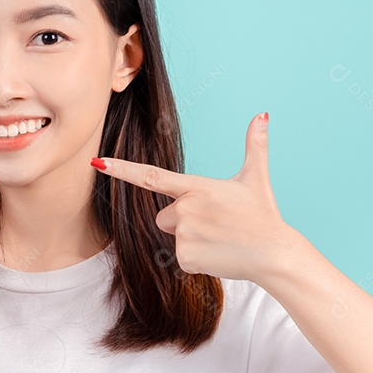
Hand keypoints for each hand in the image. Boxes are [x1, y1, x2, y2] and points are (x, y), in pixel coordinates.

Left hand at [91, 112, 290, 282]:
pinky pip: (180, 256)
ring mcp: (184, 235)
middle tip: (214, 223)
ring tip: (218, 238)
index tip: (98, 162)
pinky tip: (217, 253)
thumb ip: (254, 145)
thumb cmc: (263, 215)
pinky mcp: (186, 258)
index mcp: (196, 187)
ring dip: (189, 238)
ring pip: (172, 236)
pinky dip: (196, 257)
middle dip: (182, 220)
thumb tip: (262, 115)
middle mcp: (186, 209)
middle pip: (164, 215)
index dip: (122, 169)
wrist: (274, 254)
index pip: (151, 176)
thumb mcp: (256, 178)